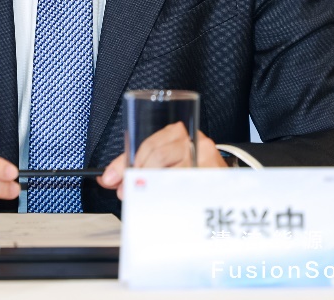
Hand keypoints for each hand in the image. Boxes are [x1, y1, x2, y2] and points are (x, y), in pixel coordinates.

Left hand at [97, 123, 226, 198]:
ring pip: (169, 173)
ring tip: (143, 197)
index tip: (111, 178)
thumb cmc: (190, 170)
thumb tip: (108, 178)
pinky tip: (162, 200)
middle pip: (157, 156)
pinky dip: (167, 195)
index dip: (126, 163)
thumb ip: (136, 166)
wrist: (226, 183)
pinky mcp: (212, 176)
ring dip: (150, 188)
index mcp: (178, 132)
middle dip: (136, 176)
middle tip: (127, 192)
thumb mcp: (164, 161)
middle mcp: (194, 141)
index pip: (149, 144)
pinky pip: (183, 187)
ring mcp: (205, 158)